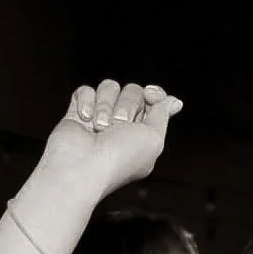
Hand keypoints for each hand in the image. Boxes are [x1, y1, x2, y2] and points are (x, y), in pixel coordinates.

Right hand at [36, 79, 183, 197]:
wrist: (81, 166)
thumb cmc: (119, 159)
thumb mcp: (154, 139)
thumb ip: (163, 115)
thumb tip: (175, 101)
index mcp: (143, 134)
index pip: (154, 100)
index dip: (154, 94)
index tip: (150, 95)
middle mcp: (123, 126)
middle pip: (133, 90)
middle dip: (128, 105)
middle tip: (118, 126)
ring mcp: (99, 119)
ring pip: (109, 87)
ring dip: (105, 105)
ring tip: (99, 128)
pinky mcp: (77, 114)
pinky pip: (86, 90)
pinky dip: (86, 102)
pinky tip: (84, 120)